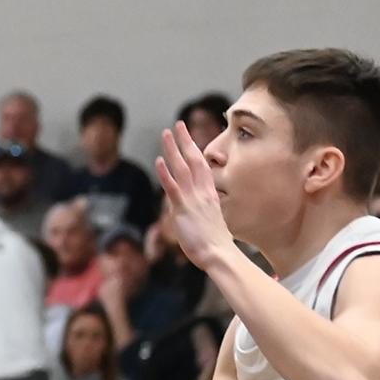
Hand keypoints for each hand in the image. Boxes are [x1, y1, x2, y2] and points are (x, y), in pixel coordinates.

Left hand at [153, 122, 233, 271]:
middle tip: (178, 124)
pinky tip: (159, 160)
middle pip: (194, 160)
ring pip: (182, 168)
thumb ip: (201, 211)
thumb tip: (191, 210)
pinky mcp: (183, 209)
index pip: (202, 167)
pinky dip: (165, 173)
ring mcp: (193, 199)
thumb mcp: (211, 221)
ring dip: (174, 149)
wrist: (220, 254)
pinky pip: (173, 187)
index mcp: (210, 194)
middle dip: (185, 141)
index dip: (195, 150)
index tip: (189, 138)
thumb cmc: (216, 244)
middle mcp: (203, 192)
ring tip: (166, 133)